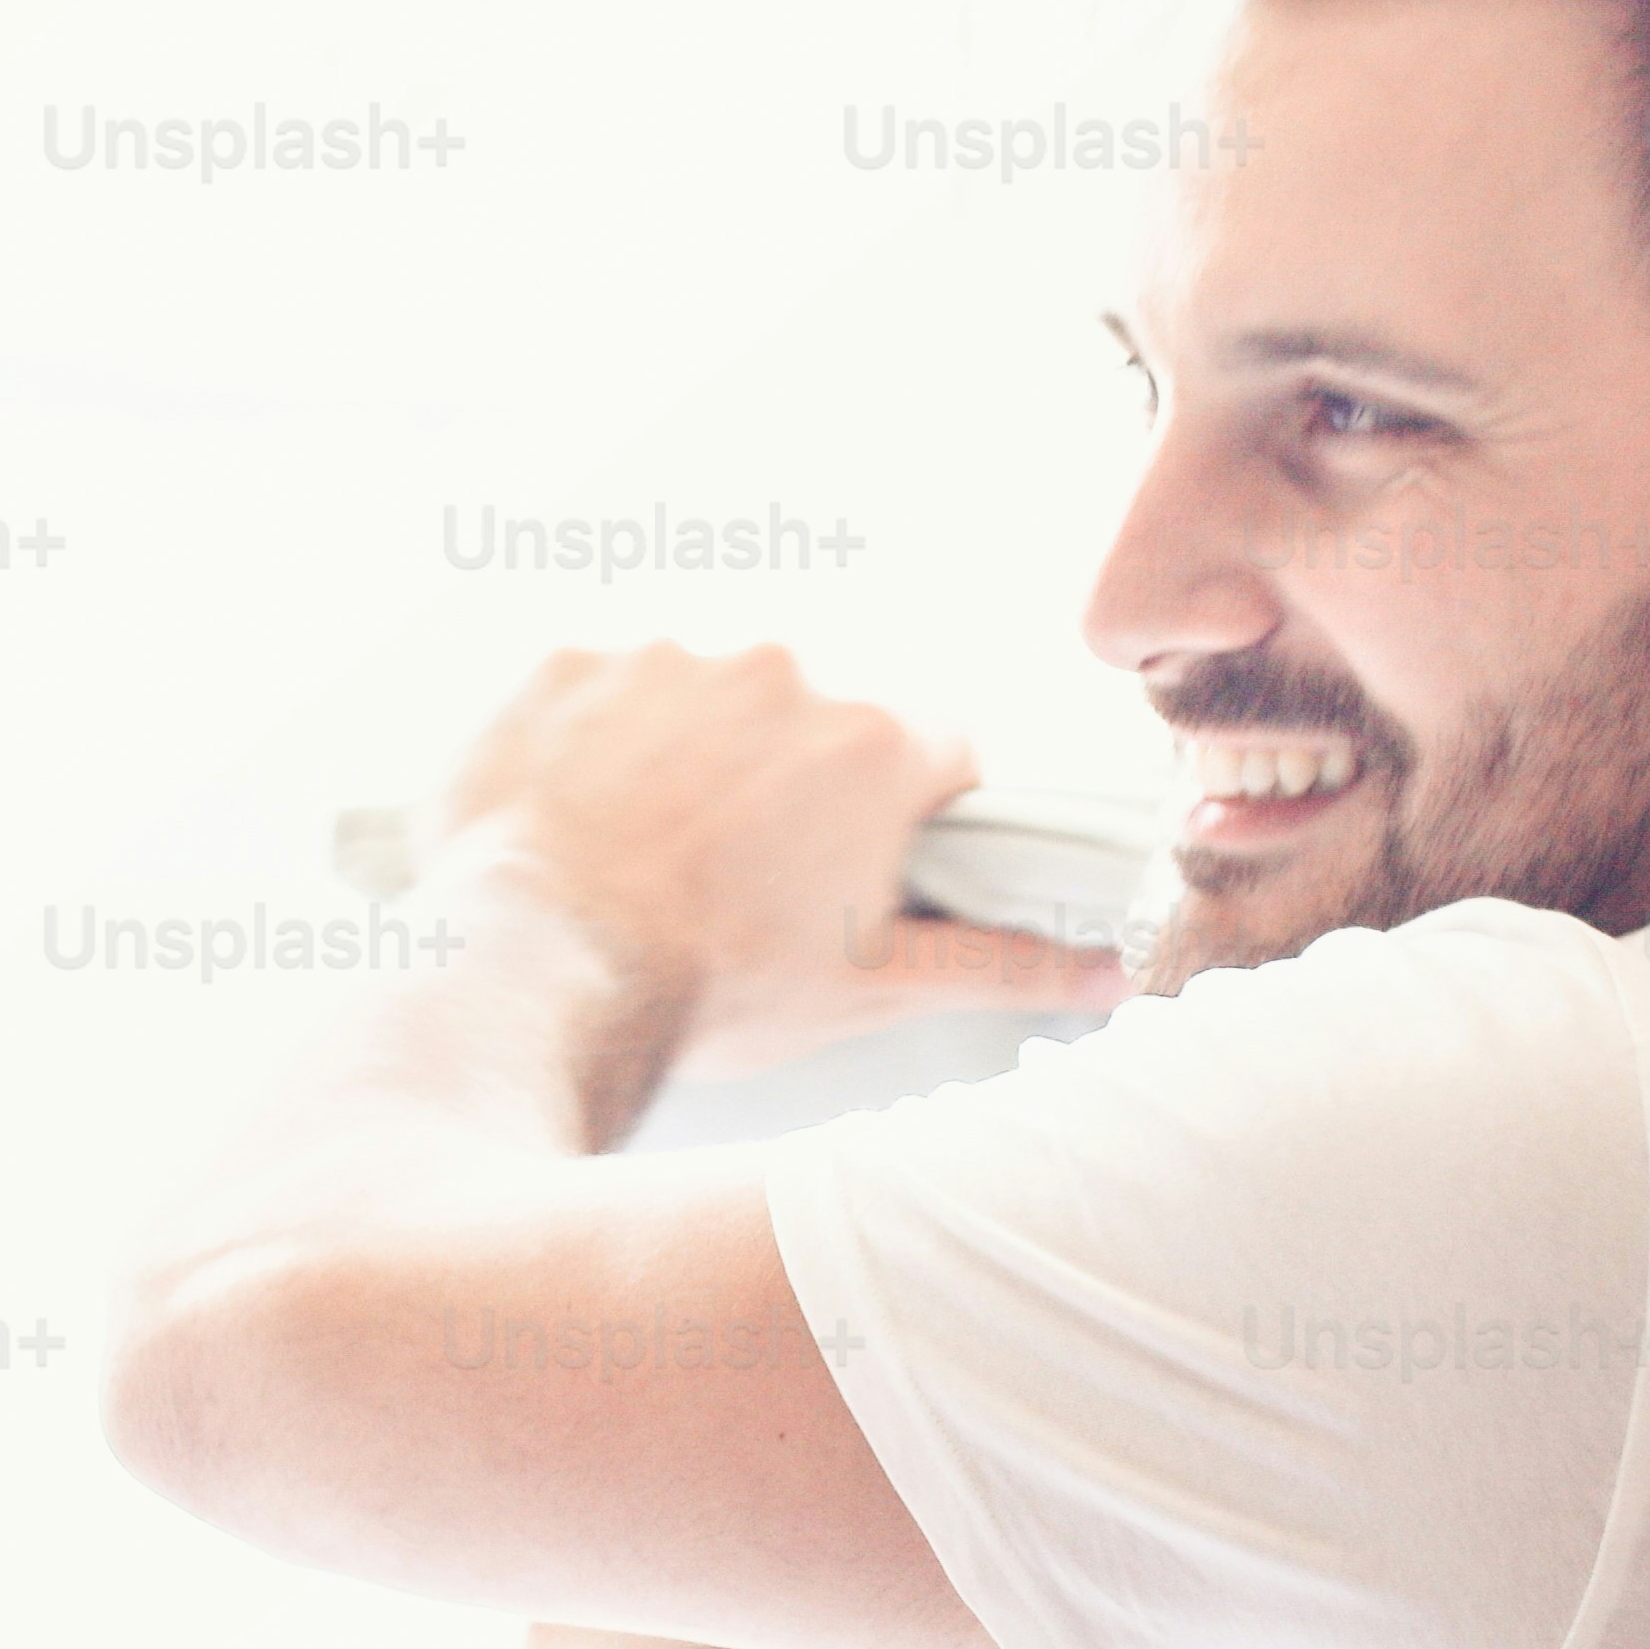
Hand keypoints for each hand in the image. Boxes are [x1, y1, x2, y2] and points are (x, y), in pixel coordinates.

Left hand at [426, 644, 1124, 1086]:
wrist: (536, 979)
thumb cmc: (711, 991)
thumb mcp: (873, 991)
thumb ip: (1006, 965)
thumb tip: (1113, 974)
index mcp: (873, 742)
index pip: (934, 750)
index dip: (907, 811)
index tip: (860, 860)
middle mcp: (778, 670)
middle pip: (814, 716)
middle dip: (789, 781)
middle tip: (739, 873)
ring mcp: (663, 657)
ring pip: (704, 692)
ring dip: (689, 752)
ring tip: (648, 849)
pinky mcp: (564, 661)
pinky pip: (598, 684)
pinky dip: (593, 739)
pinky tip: (578, 814)